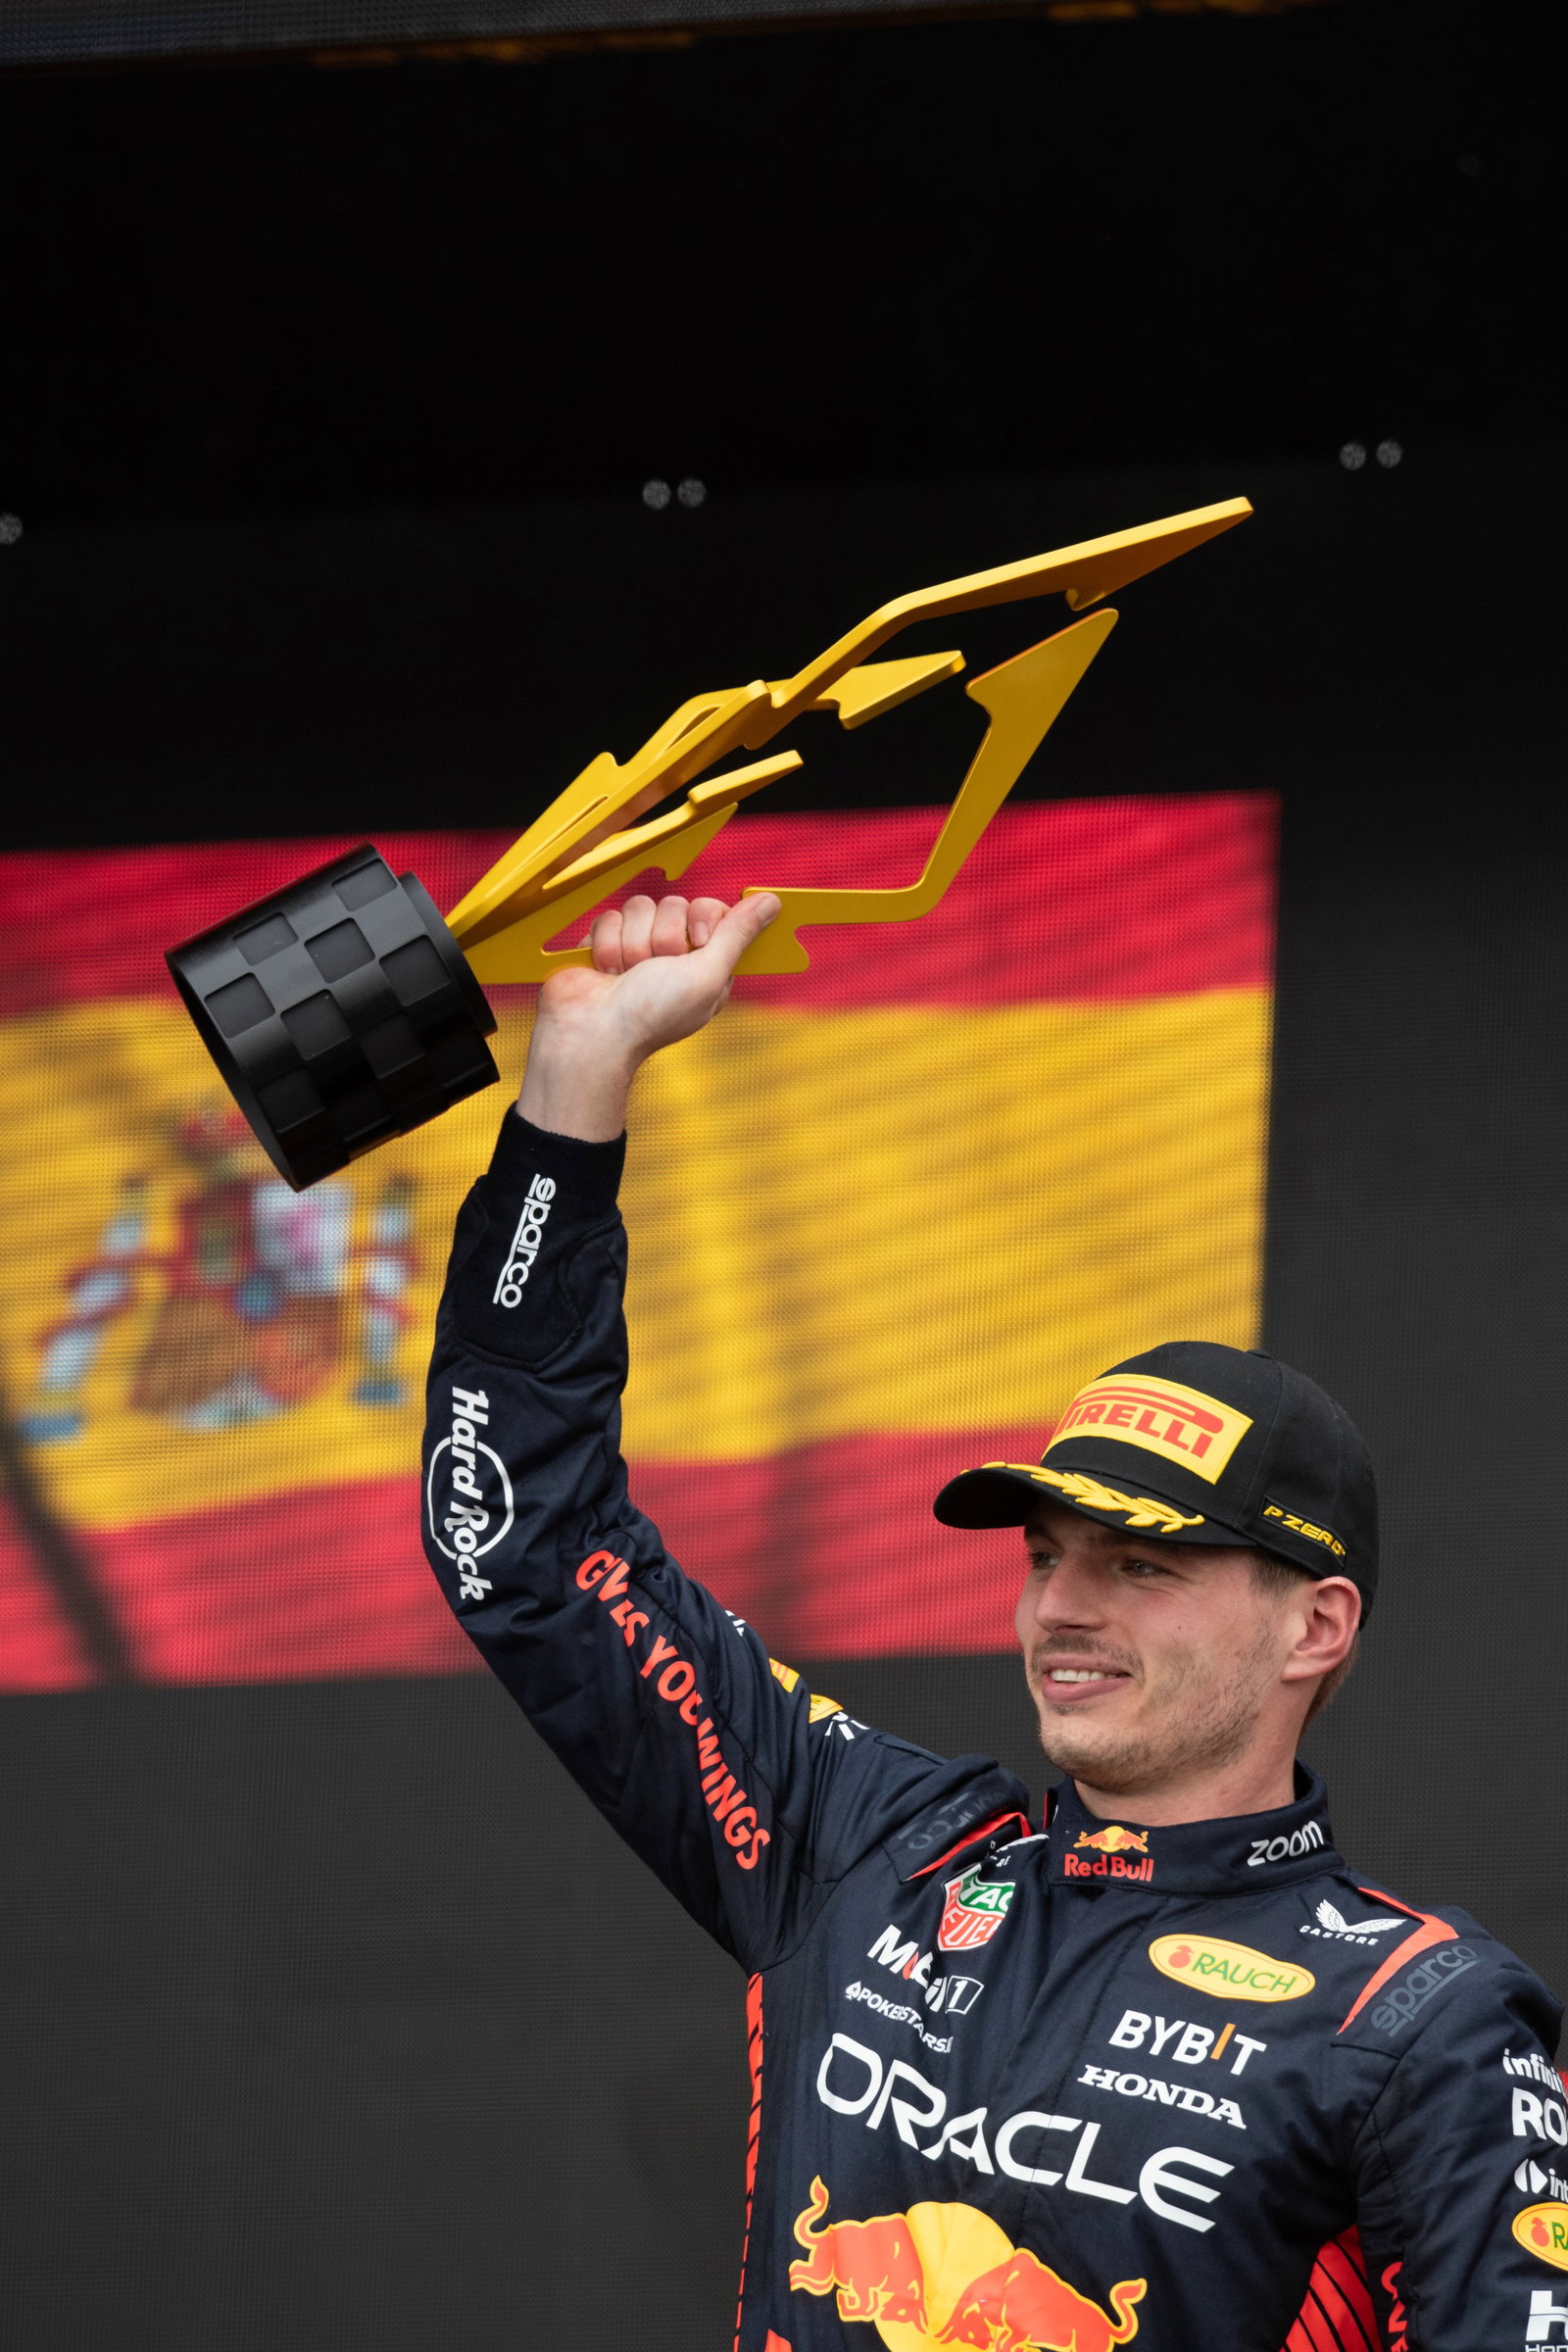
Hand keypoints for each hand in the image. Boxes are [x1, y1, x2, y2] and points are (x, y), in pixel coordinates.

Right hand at [517, 890, 780, 1140]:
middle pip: (676, 905)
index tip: (698, 942)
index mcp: (707, 964)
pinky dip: (605, 945)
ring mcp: (638, 946)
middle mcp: (674, 954)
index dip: (703, 921)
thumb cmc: (653, 1014)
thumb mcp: (707, 974)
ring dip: (632, 944)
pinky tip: (606, 971)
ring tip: (626, 976)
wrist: (592, 1032)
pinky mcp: (605, 942)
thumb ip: (738, 935)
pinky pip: (610, 916)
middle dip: (663, 937)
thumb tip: (771, 902)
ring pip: (640, 907)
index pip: (714, 910)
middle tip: (656, 970)